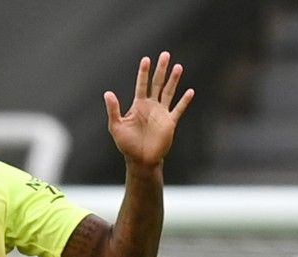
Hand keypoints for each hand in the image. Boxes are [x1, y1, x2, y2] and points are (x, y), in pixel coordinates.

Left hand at [104, 52, 193, 169]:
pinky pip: (178, 109)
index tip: (146, 59)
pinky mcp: (170, 122)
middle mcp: (151, 106)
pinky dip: (184, 101)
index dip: (144, 72)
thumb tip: (108, 93)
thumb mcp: (116, 126)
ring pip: (169, 92)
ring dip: (174, 80)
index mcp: (138, 105)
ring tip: (178, 66)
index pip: (142, 84)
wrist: (141, 160)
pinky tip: (190, 91)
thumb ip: (114, 110)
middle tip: (165, 54)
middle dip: (161, 69)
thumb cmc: (127, 144)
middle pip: (157, 83)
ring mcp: (161, 113)